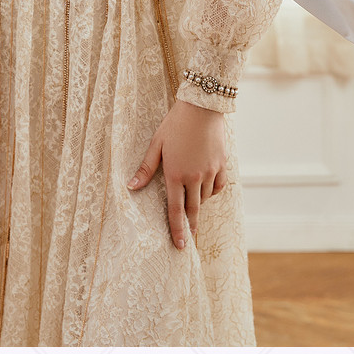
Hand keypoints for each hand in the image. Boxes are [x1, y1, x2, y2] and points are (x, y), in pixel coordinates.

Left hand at [127, 101, 226, 249]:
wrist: (202, 107)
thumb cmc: (175, 124)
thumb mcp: (156, 144)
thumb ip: (146, 169)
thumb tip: (131, 187)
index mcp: (175, 174)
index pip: (175, 209)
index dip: (176, 229)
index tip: (179, 245)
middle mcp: (194, 177)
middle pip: (193, 209)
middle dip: (190, 227)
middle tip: (188, 241)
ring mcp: (210, 171)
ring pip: (205, 197)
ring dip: (198, 203)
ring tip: (192, 204)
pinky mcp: (222, 164)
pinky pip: (219, 186)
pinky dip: (212, 191)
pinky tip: (206, 189)